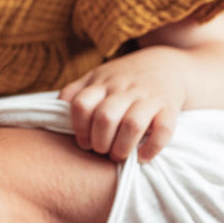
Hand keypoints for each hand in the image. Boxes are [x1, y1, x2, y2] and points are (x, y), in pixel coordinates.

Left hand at [59, 51, 188, 162]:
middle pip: (105, 117)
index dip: (78, 128)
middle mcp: (124, 89)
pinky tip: (143, 157)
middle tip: (101, 150)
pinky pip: (163, 130)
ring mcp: (148, 98)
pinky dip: (152, 148)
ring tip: (118, 155)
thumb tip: (54, 110)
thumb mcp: (97, 76)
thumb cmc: (124, 78)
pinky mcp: (169, 108)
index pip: (81, 104)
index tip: (83, 142)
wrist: (168, 65)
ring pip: (132, 124)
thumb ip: (75, 91)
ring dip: (122, 148)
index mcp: (102, 83)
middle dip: (99, 142)